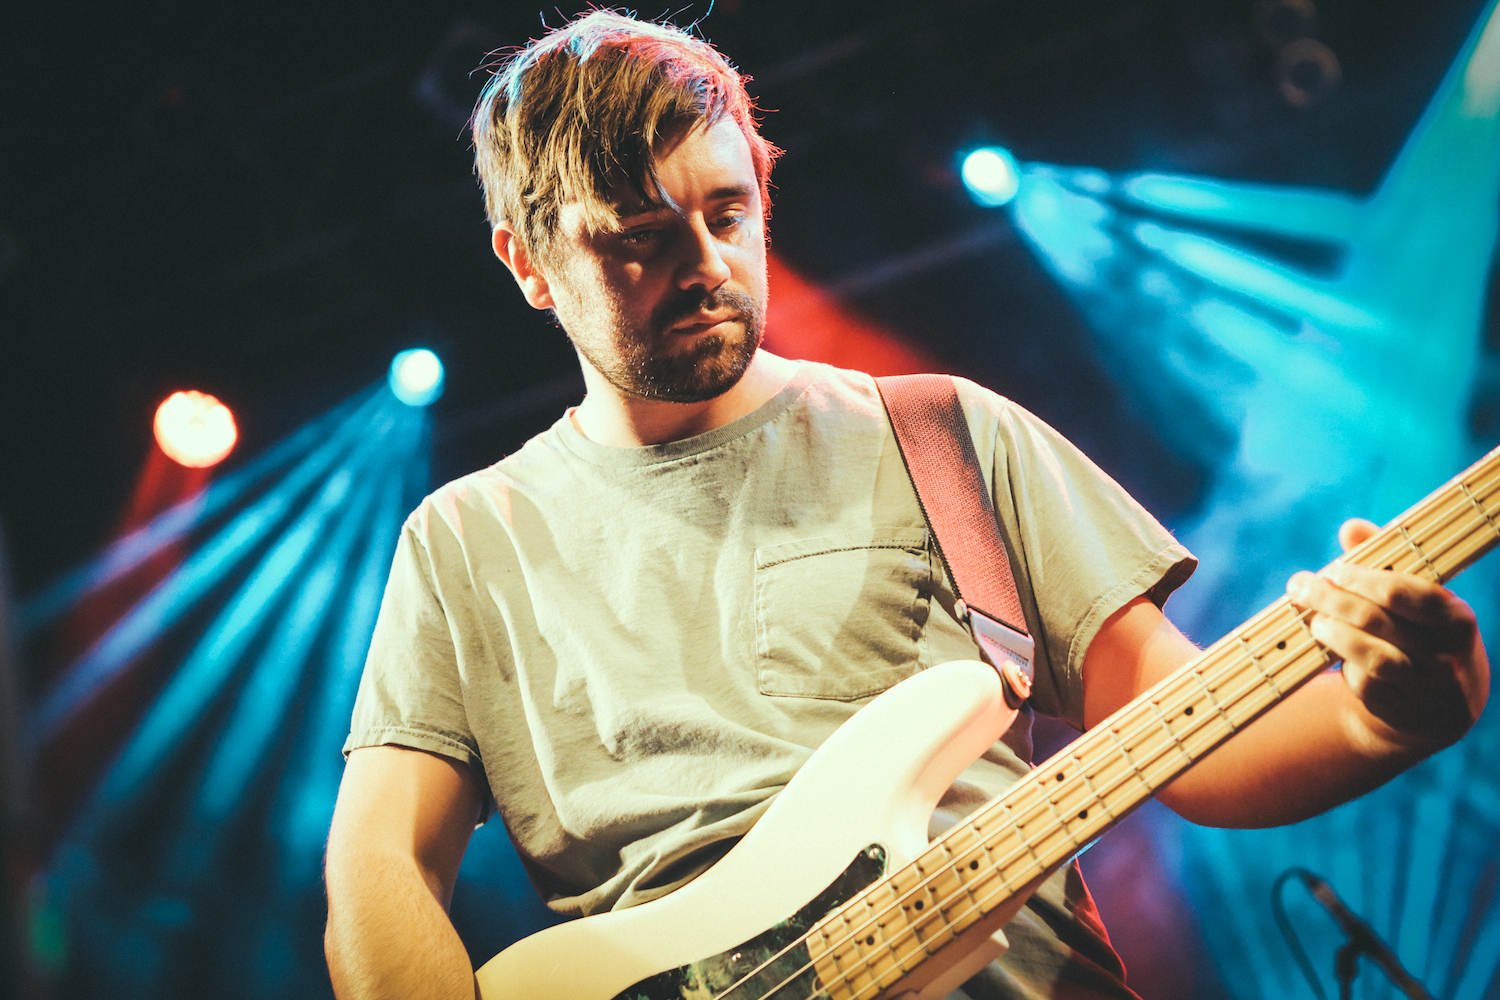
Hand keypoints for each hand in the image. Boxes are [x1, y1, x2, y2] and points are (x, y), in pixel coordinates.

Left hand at [1287, 518, 1489, 753]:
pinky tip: (1329, 650)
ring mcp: (1425, 688)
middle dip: (1332, 600)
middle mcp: (1447, 655)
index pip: (1408, 594)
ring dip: (1335, 634)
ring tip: (1314, 620)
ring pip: (1374, 658)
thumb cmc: (1421, 635)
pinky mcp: (1403, 713)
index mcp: (1456, 619)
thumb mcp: (1418, 603)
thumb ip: (1385, 563)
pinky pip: (1367, 687)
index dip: (1365, 579)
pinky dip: (1344, 667)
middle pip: (1380, 621)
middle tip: (1299, 586)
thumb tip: (1351, 527)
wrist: (1439, 704)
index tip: (1334, 569)